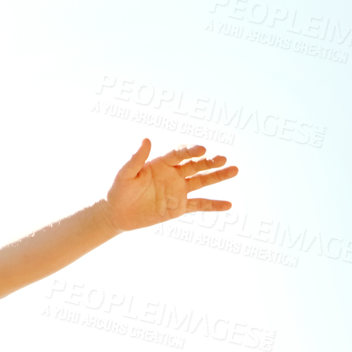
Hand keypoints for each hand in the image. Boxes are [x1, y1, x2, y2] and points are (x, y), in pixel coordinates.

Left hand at [103, 140, 238, 231]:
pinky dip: (213, 205)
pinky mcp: (180, 207)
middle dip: (209, 162)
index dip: (191, 151)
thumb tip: (146, 138)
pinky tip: (228, 205)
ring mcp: (178, 190)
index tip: (202, 149)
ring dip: (218, 176)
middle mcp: (174, 174)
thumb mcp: (125, 174)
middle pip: (196, 165)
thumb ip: (136, 158)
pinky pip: (199, 205)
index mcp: (161, 163)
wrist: (117, 213)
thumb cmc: (119, 190)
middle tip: (223, 158)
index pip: (180, 154)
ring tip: (234, 170)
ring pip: (202, 181)